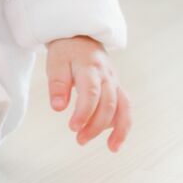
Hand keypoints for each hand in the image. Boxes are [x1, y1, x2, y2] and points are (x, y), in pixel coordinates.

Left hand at [46, 34, 130, 151]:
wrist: (81, 34)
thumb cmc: (66, 50)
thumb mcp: (55, 62)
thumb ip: (57, 84)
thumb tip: (57, 107)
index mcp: (89, 67)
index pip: (91, 93)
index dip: (83, 113)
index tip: (72, 127)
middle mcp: (106, 75)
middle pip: (108, 104)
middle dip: (96, 126)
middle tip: (80, 139)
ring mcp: (114, 81)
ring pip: (123, 107)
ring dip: (119, 129)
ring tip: (112, 148)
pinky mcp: (117, 87)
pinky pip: (126, 106)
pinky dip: (124, 123)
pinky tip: (114, 138)